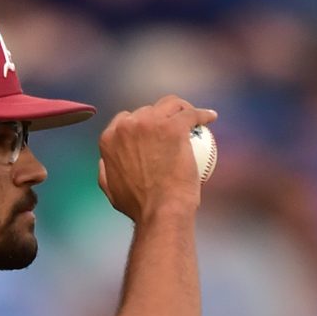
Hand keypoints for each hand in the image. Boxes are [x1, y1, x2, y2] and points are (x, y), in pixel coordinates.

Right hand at [97, 95, 216, 223]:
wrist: (160, 211)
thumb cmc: (138, 206)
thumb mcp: (111, 190)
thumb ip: (106, 171)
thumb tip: (105, 161)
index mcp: (109, 138)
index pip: (126, 119)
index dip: (140, 122)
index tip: (153, 130)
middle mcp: (127, 125)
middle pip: (148, 110)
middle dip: (161, 115)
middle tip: (175, 126)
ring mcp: (151, 123)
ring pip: (171, 104)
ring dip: (182, 108)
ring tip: (193, 117)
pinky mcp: (174, 126)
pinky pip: (193, 114)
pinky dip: (203, 114)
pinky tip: (211, 118)